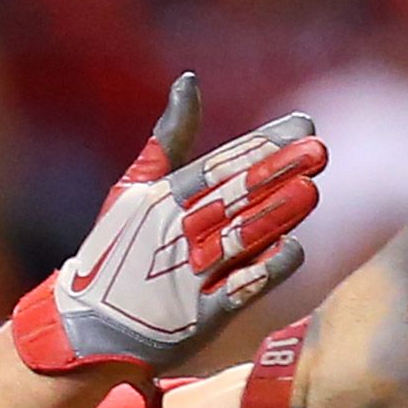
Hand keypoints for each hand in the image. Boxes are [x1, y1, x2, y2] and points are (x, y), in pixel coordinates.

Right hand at [13, 73, 327, 376]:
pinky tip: (292, 250)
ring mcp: (185, 276)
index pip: (218, 165)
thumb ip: (168, 138)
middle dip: (276, 173)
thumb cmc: (115, 252)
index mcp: (159, 200)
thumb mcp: (132, 190)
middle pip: (232, 198)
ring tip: (310, 191)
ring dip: (274, 215)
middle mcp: (173, 233)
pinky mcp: (196, 319)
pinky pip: (234, 291)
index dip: (261, 145)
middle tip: (318, 151)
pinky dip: (260, 271)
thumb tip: (190, 80)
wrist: (88, 327)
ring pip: (237, 239)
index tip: (302, 125)